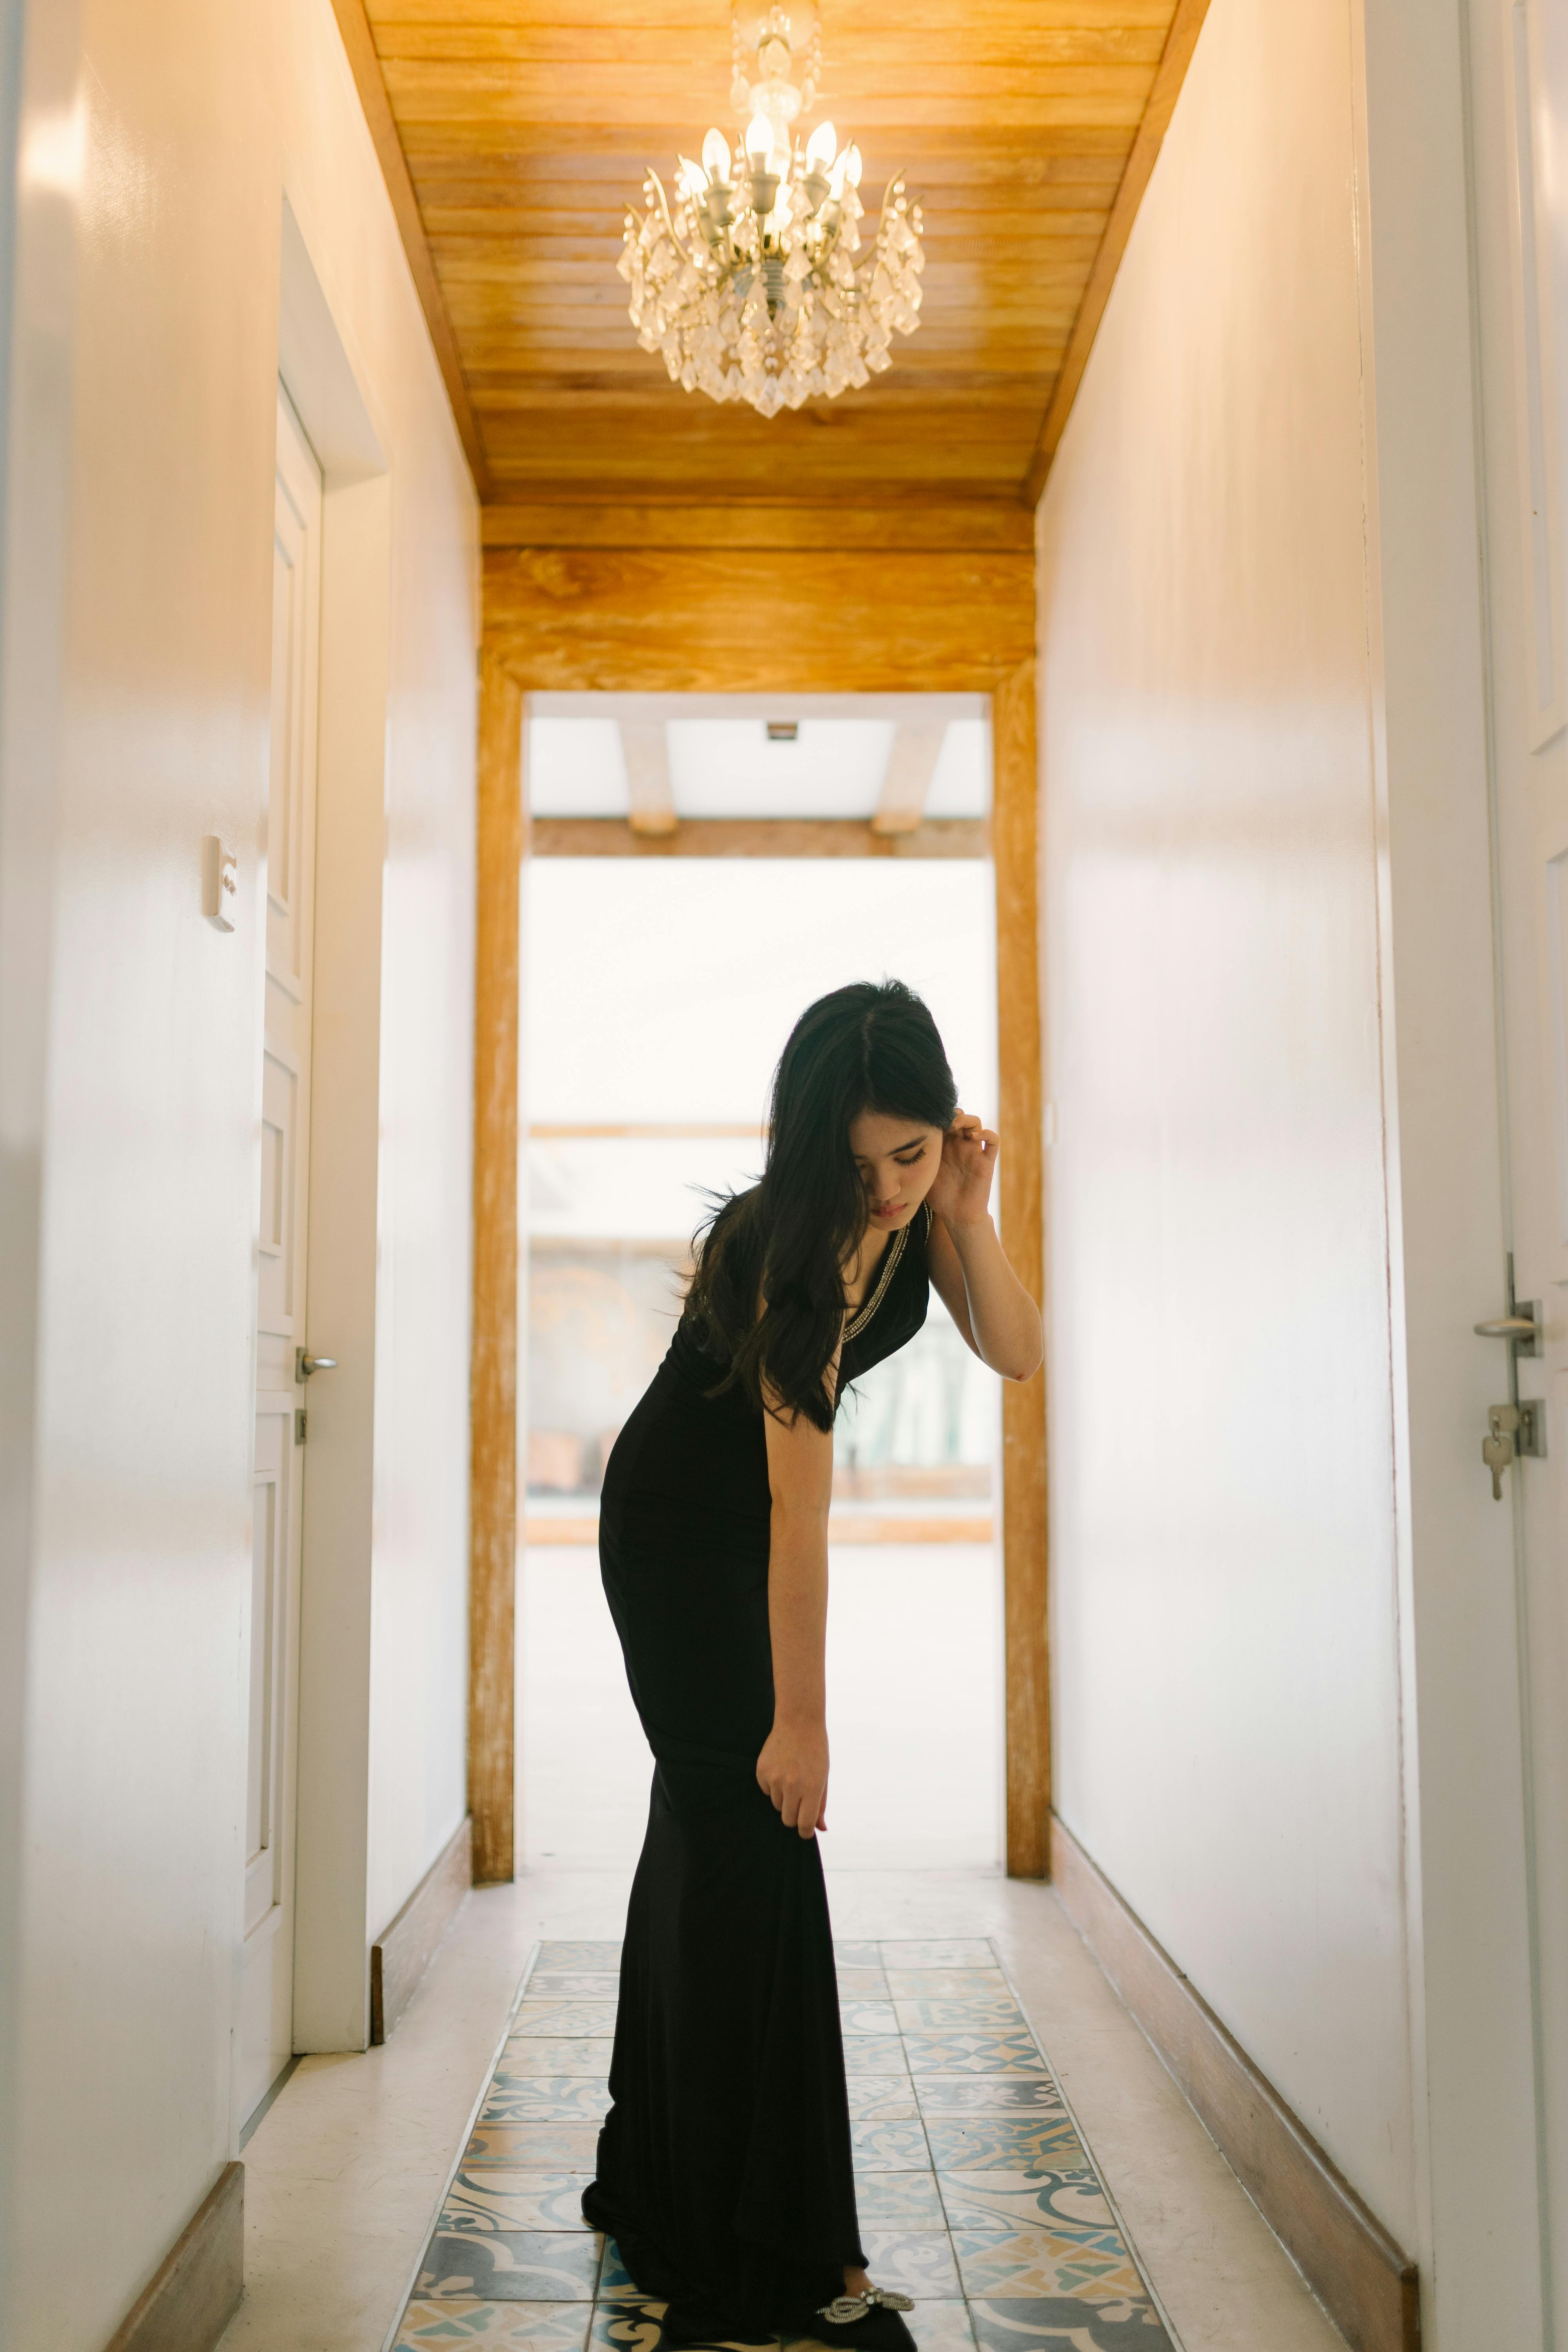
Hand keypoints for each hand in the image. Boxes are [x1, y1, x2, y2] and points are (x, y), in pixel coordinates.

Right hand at [757, 1718, 828, 1837]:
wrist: (798, 1722)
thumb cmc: (815, 1751)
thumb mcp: (823, 1778)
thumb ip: (821, 1805)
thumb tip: (820, 1829)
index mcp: (812, 1788)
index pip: (805, 1825)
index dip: (805, 1832)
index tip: (805, 1829)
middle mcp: (792, 1785)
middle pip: (788, 1820)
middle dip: (794, 1816)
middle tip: (799, 1800)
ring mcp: (775, 1778)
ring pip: (777, 1806)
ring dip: (784, 1798)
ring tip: (791, 1777)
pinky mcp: (761, 1772)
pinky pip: (767, 1791)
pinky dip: (773, 1786)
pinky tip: (781, 1768)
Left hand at [926, 1112, 997, 1227]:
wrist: (957, 1215)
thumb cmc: (939, 1196)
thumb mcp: (923, 1173)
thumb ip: (915, 1158)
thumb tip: (893, 1146)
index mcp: (945, 1146)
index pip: (943, 1121)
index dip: (937, 1116)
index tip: (927, 1118)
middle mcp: (960, 1145)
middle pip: (960, 1117)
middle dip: (951, 1113)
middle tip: (942, 1119)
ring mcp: (974, 1151)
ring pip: (976, 1124)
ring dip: (967, 1119)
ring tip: (955, 1124)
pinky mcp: (986, 1161)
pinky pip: (993, 1141)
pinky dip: (987, 1133)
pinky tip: (974, 1137)